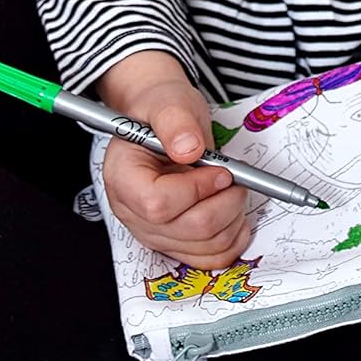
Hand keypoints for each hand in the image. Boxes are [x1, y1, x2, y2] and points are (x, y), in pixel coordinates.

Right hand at [96, 51, 252, 269]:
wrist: (161, 120)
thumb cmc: (162, 111)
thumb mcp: (168, 102)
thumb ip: (176, 121)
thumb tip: (190, 148)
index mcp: (123, 178)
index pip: (157, 204)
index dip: (196, 190)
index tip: (221, 171)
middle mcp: (133, 212)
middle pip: (185, 230)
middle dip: (223, 204)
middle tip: (237, 177)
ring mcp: (153, 231)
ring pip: (202, 247)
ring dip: (232, 219)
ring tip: (235, 188)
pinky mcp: (174, 241)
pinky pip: (208, 258)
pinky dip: (231, 239)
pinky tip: (236, 213)